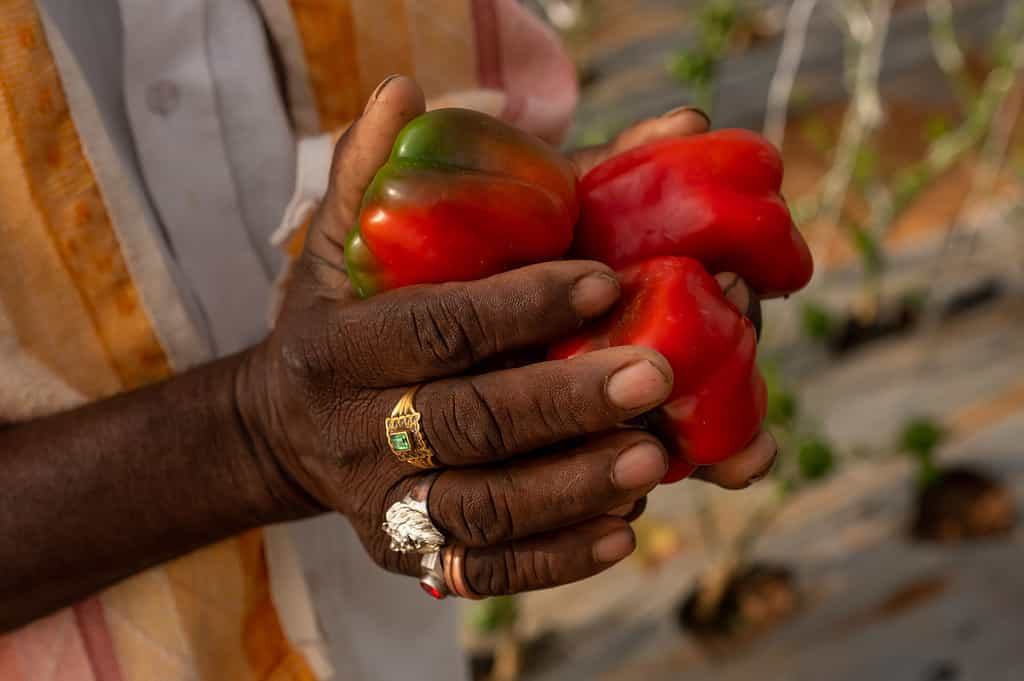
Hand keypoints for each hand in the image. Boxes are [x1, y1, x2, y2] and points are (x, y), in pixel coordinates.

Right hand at [240, 78, 776, 594]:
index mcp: (338, 348)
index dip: (520, 308)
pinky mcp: (406, 555)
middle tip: (657, 376)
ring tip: (655, 460)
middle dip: (564, 402)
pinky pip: (482, 570)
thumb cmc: (336, 324)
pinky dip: (556, 558)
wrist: (285, 430)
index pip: (435, 329)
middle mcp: (353, 435)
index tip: (606, 281)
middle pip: (469, 425)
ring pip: (484, 509)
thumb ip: (370, 175)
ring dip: (573, 487)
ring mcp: (380, 505)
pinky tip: (623, 530)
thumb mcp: (334, 248)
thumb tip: (404, 90)